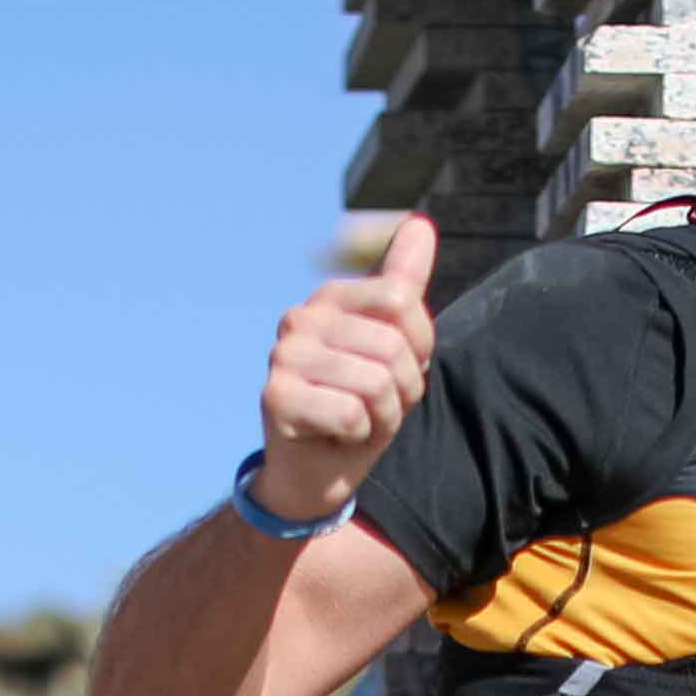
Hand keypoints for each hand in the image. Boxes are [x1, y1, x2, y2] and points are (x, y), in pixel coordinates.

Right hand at [255, 212, 437, 522]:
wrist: (315, 472)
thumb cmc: (359, 406)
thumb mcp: (393, 346)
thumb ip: (404, 284)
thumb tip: (420, 223)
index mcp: (331, 298)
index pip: (402, 299)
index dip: (418, 346)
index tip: (398, 370)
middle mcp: (301, 317)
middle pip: (392, 346)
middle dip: (402, 391)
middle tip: (376, 407)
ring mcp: (283, 355)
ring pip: (375, 383)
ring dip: (382, 417)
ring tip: (359, 422)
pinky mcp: (275, 397)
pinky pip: (350, 414)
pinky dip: (357, 436)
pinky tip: (336, 436)